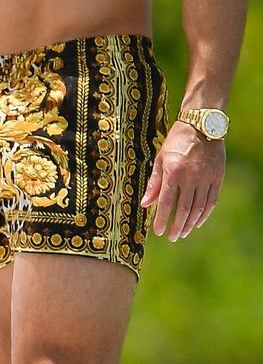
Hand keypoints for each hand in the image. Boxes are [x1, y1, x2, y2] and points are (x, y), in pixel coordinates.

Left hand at [142, 121, 225, 238]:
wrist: (201, 126)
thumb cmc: (176, 142)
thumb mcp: (160, 159)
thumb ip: (154, 183)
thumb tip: (145, 204)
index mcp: (173, 172)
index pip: (166, 202)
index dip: (162, 219)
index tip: (158, 231)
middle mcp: (190, 177)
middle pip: (183, 209)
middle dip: (176, 226)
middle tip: (172, 237)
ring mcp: (206, 178)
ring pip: (198, 208)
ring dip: (190, 223)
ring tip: (183, 233)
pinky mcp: (217, 177)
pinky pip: (211, 201)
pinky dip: (204, 214)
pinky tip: (197, 222)